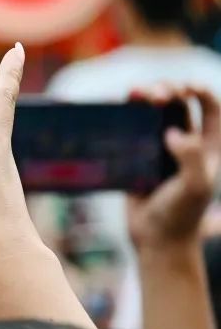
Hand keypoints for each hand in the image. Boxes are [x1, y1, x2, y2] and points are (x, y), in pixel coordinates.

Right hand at [128, 85, 220, 248]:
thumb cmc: (181, 215)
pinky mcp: (137, 157)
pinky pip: (131, 130)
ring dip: (144, 98)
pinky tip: (117, 108)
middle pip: (180, 104)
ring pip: (153, 114)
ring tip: (134, 92)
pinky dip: (124, 116)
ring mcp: (160, 149)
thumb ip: (190, 156)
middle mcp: (186, 143)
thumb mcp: (195, 185)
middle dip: (169, 91)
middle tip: (155, 95)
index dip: (200, 91)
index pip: (212, 108)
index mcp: (209, 147)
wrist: (155, 240)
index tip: (184, 88)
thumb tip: (173, 132)